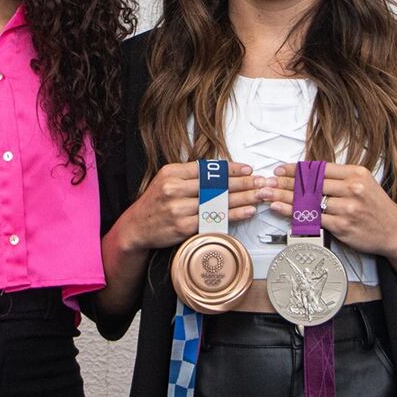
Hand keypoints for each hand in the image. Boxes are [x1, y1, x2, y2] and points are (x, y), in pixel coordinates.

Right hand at [120, 161, 264, 250]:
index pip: (207, 168)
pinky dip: (234, 215)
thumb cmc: (154, 204)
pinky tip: (247, 211)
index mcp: (171, 173)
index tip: (247, 169)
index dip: (230, 168)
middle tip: (260, 181)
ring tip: (259, 195)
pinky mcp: (183, 227)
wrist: (136, 227)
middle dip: (243, 182)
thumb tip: (219, 172)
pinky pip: (214, 219)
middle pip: (216, 184)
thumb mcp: (166, 180)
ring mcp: (179, 208)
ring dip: (243, 198)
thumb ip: (189, 175)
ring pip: (218, 201)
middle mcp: (174, 188)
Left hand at [272, 162, 396, 256]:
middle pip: (311, 184)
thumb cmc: (376, 206)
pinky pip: (313, 218)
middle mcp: (352, 189)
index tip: (280, 169)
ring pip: (309, 201)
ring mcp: (347, 209)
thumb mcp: (364, 182)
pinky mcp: (342, 227)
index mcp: (356, 174)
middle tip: (268, 181)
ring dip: (284, 197)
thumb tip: (309, 173)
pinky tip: (281, 208)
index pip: (319, 168)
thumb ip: (339, 176)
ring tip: (268, 194)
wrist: (395, 231)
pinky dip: (294, 213)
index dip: (296, 169)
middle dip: (285, 182)